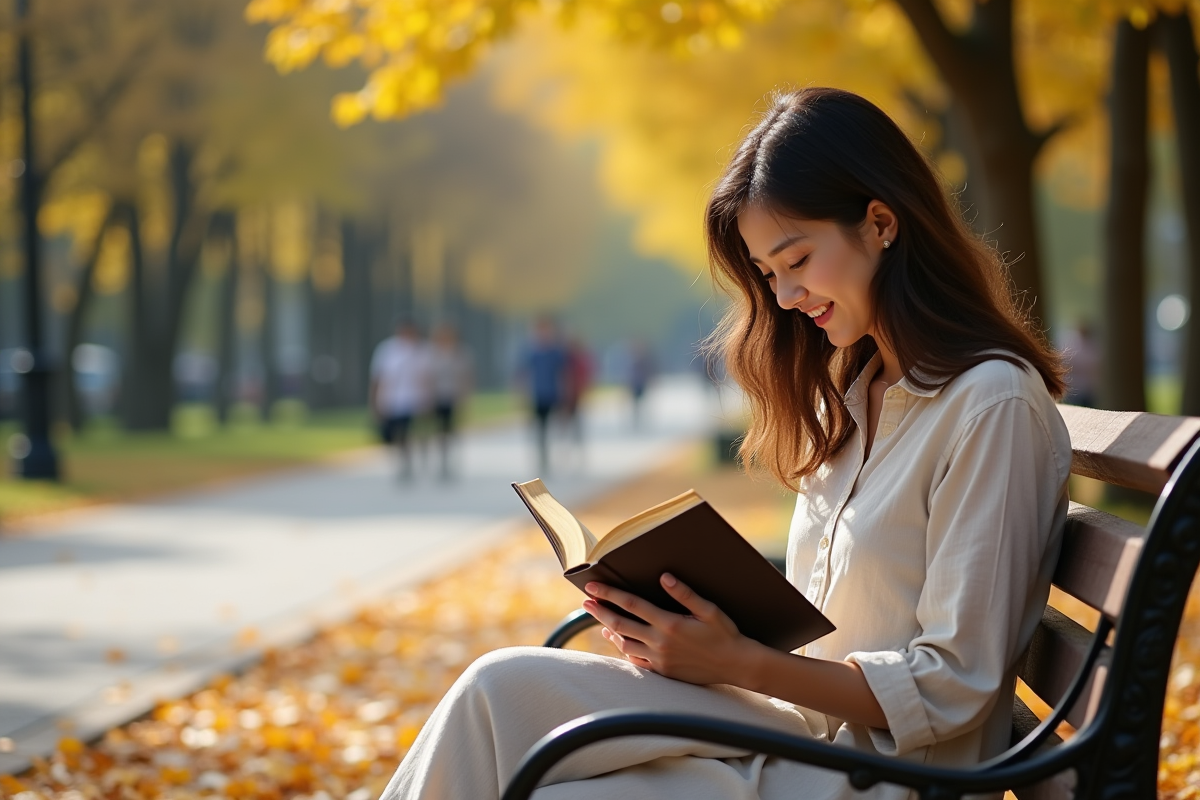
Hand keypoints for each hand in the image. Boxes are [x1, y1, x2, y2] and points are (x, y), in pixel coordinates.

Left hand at [581, 574, 761, 685]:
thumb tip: (664, 577)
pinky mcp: (663, 671)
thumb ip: (685, 594)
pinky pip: (636, 660)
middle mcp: (660, 642)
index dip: (610, 594)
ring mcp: (660, 659)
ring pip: (625, 643)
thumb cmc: (725, 634)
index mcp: (670, 624)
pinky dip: (623, 648)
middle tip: (585, 602)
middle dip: (600, 611)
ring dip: (610, 629)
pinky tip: (619, 640)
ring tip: (600, 619)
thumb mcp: (709, 610)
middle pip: (621, 623)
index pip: (631, 605)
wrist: (736, 665)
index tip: (592, 587)